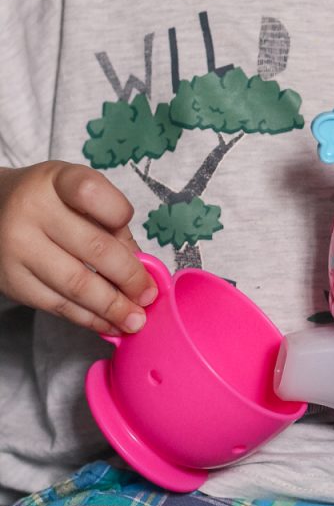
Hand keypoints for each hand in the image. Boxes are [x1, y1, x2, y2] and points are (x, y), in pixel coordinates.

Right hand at [0, 161, 157, 334]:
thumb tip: (141, 270)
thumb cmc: (49, 201)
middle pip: (94, 248)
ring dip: (113, 307)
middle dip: (130, 278)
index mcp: (55, 181)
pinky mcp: (12, 281)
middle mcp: (32, 211)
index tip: (133, 232)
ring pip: (77, 285)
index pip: (92, 193)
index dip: (120, 214)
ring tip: (136, 320)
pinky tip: (109, 323)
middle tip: (148, 295)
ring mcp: (18, 248)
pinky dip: (89, 319)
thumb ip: (111, 224)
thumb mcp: (77, 195)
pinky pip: (58, 305)